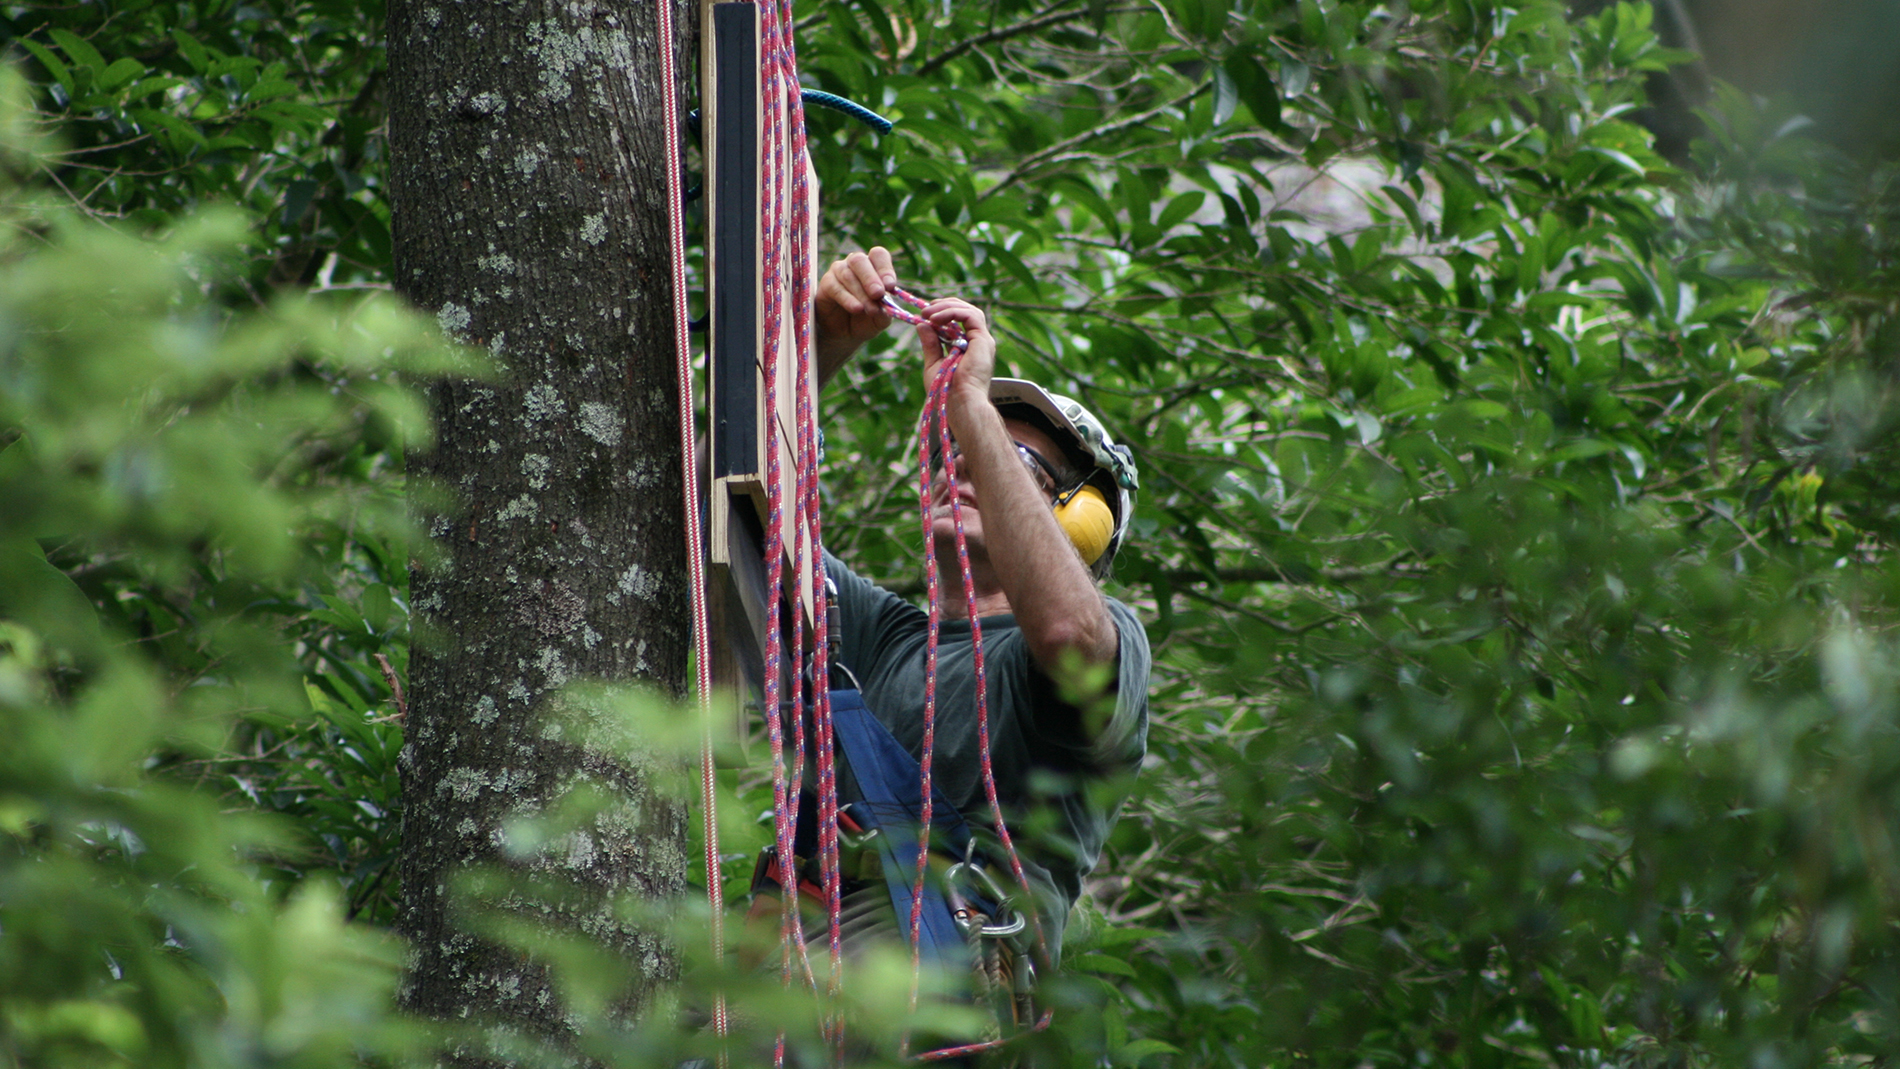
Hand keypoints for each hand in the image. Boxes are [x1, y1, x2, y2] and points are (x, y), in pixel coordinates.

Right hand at [814, 246, 896, 377]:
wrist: (845, 334)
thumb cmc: (865, 320)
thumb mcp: (880, 319)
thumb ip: (886, 311)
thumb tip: (887, 304)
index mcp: (873, 266)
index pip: (878, 255)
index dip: (885, 268)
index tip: (890, 286)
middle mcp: (854, 264)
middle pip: (860, 260)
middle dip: (870, 278)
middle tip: (878, 294)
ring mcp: (838, 271)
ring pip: (848, 275)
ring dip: (861, 294)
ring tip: (870, 310)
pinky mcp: (826, 284)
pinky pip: (835, 287)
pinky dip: (847, 299)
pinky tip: (856, 308)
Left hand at [917, 297, 995, 412]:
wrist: (958, 402)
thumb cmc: (946, 391)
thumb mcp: (933, 362)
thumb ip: (930, 344)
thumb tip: (922, 324)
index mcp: (969, 347)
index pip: (960, 320)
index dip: (943, 312)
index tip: (925, 313)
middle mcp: (978, 342)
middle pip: (966, 311)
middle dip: (944, 306)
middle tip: (925, 310)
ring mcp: (983, 341)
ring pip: (969, 310)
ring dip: (947, 307)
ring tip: (928, 313)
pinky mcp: (983, 340)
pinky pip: (970, 316)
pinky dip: (952, 312)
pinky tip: (936, 319)